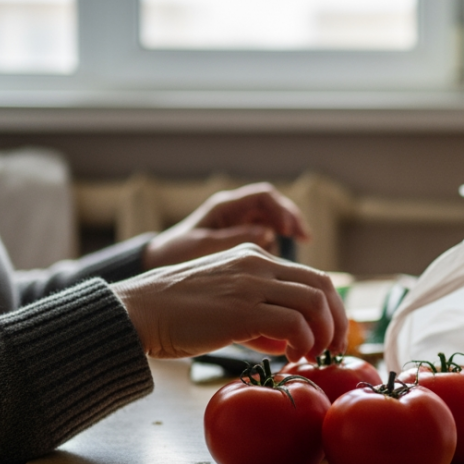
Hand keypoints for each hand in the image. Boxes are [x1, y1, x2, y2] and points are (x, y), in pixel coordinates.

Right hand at [113, 244, 346, 361]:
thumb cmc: (175, 315)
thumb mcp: (224, 304)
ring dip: (323, 333)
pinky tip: (291, 357)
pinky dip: (303, 342)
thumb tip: (289, 340)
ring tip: (312, 356)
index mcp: (253, 257)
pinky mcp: (242, 309)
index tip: (330, 336)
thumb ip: (259, 317)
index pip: (311, 276)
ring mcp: (250, 283)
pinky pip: (294, 323)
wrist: (137, 311)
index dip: (331, 308)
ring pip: (314, 301)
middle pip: (322, 285)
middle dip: (337, 320)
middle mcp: (256, 263)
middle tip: (333, 349)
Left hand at [143, 183, 308, 269]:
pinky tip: (280, 264)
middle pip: (274, 206)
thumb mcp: (203, 247)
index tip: (288, 230)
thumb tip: (268, 235)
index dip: (281, 210)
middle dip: (291, 220)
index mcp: (224, 207)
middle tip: (305, 239)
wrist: (158, 267)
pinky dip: (277, 247)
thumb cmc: (176, 255)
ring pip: (273, 222)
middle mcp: (234, 212)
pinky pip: (267, 238)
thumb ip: (234, 240)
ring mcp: (238, 225)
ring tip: (295, 250)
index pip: (263, 197)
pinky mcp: (240, 241)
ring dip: (287, 234)